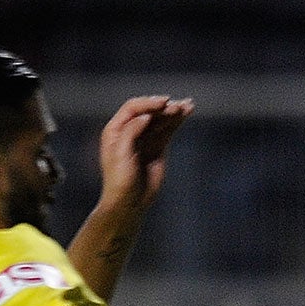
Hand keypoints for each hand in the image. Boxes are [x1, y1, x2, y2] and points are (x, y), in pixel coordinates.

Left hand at [95, 95, 193, 213]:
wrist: (130, 201)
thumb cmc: (120, 179)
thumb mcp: (121, 154)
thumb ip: (131, 132)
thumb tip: (146, 116)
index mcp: (116, 129)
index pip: (133, 108)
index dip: (148, 103)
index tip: (164, 103)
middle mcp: (130, 130)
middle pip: (149, 111)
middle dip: (164, 107)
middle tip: (177, 107)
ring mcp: (145, 138)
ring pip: (160, 120)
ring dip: (174, 112)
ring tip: (188, 105)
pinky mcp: (158, 147)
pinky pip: (168, 130)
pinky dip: (177, 122)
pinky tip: (186, 113)